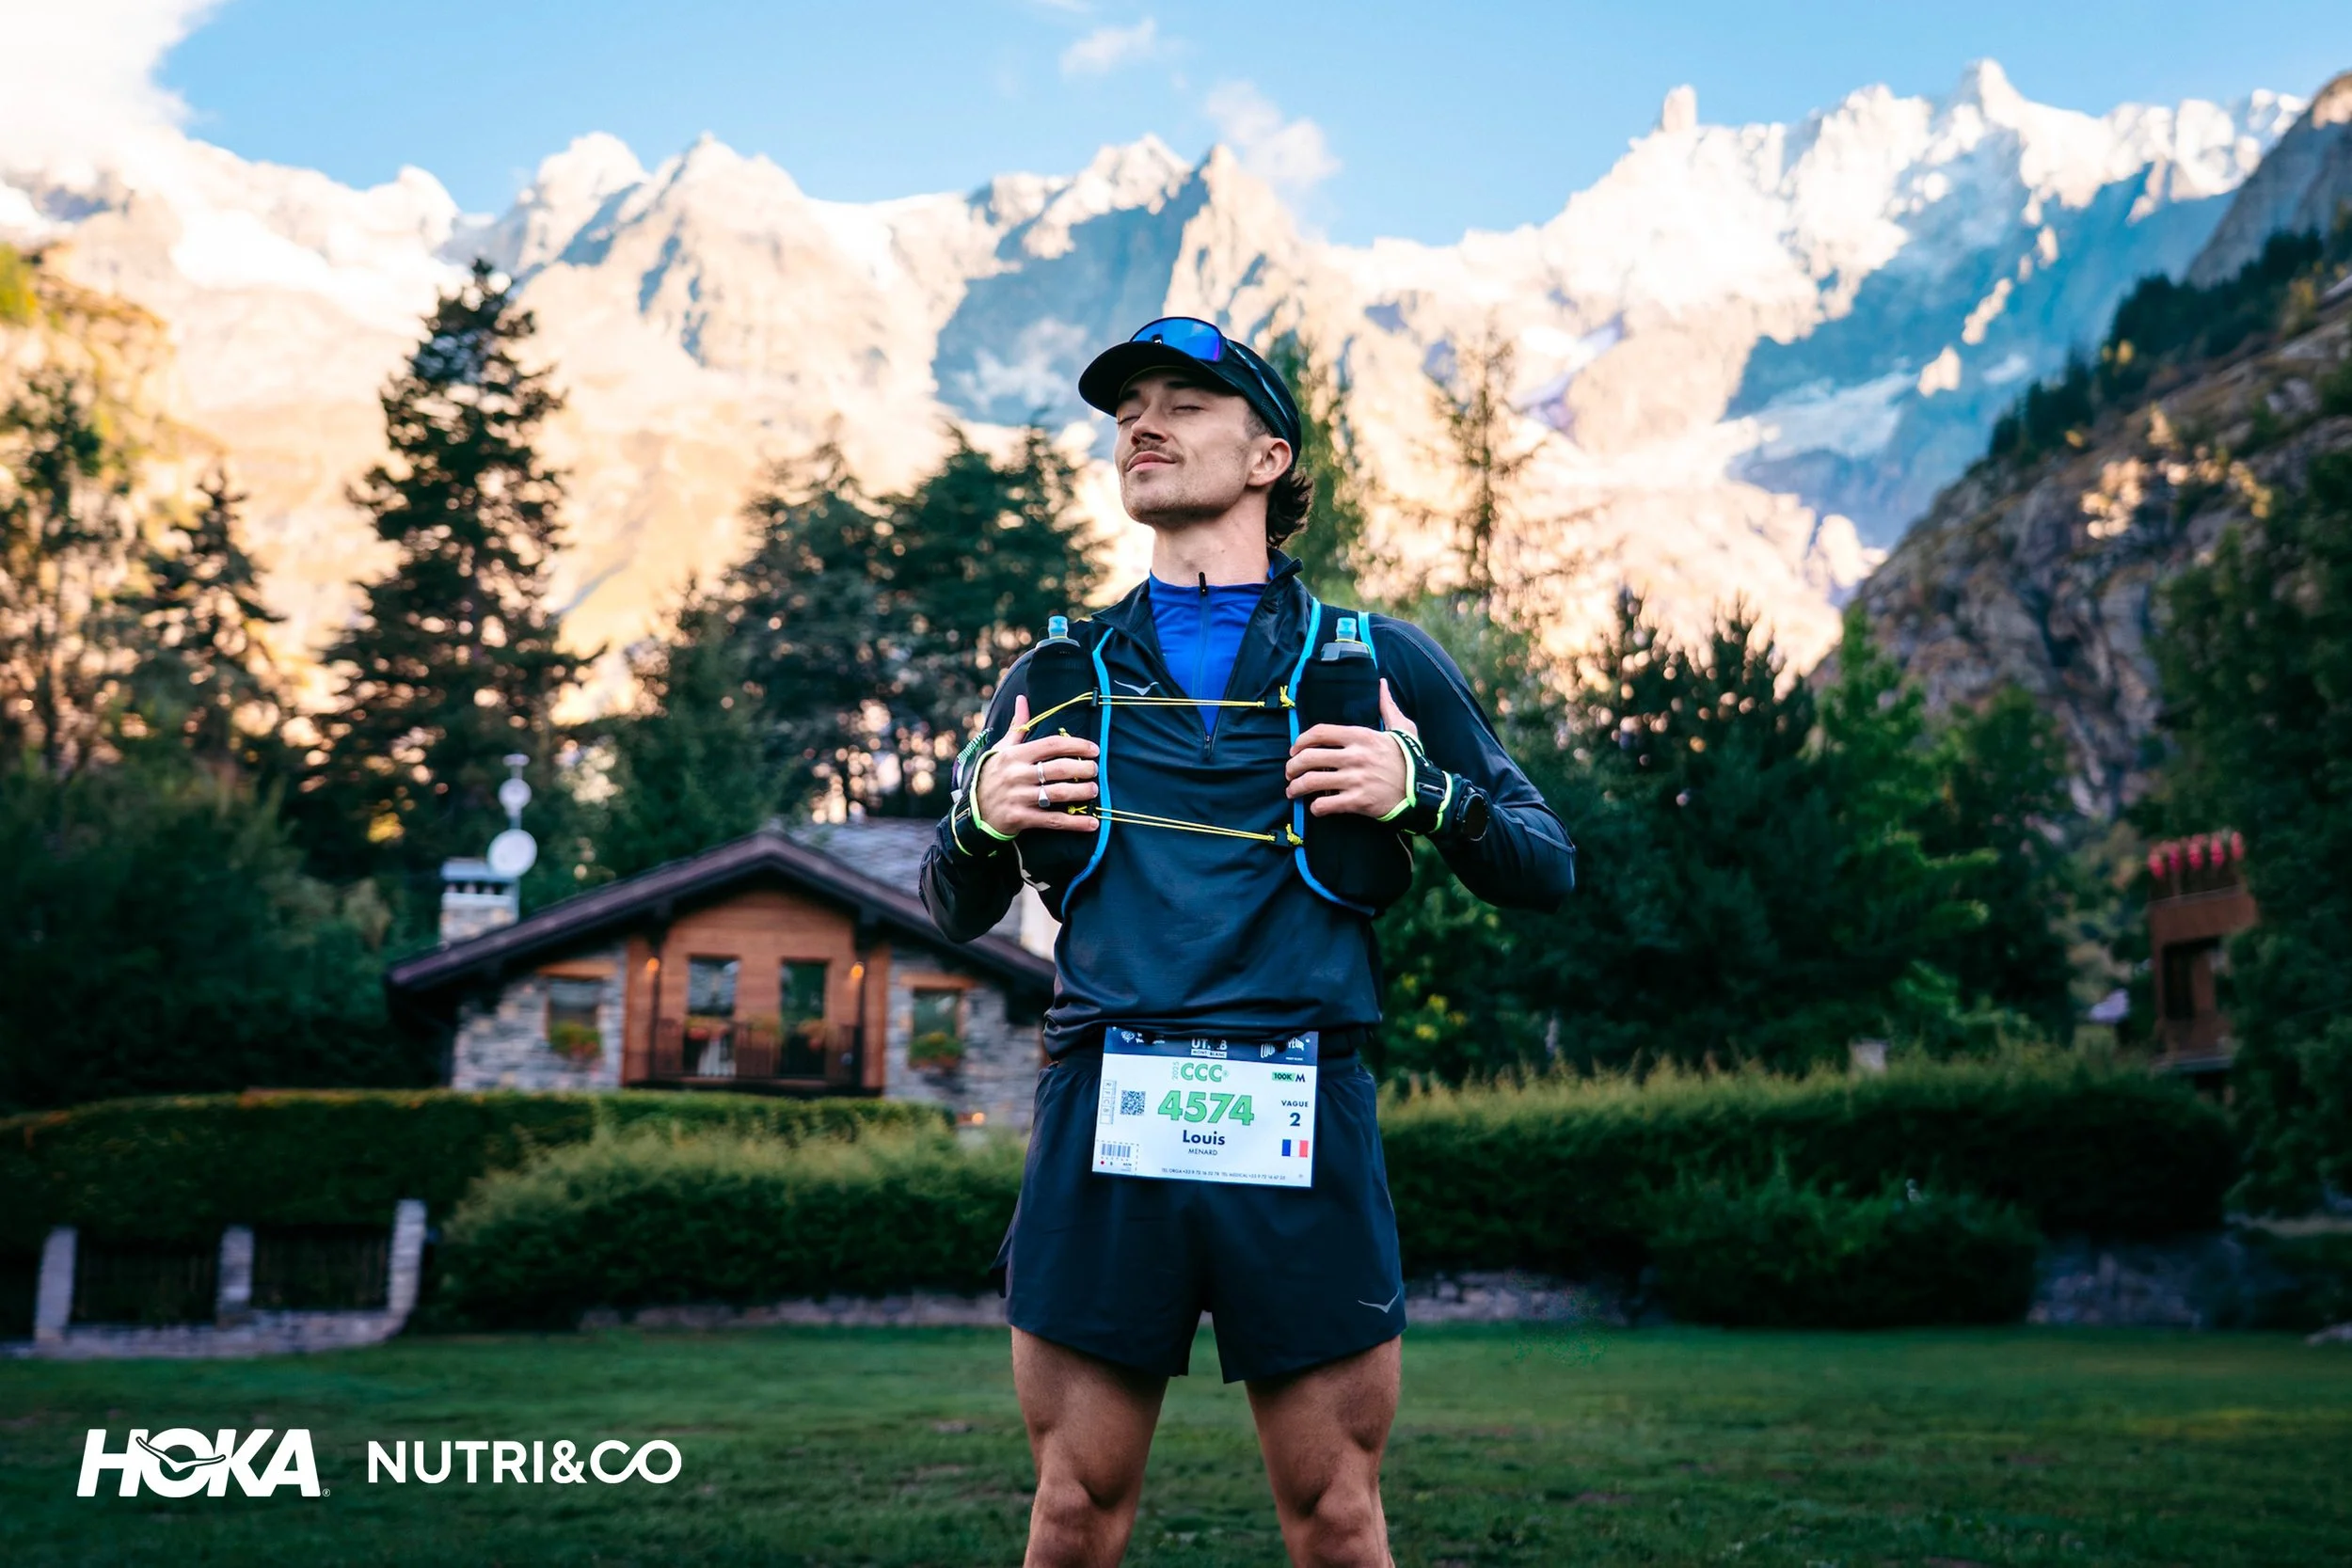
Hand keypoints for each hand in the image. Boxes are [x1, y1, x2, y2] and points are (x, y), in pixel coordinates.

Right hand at [974, 694, 1099, 834]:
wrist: (973, 812)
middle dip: (1083, 769)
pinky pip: (1053, 820)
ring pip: (1058, 793)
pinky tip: (1093, 823)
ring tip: (1094, 790)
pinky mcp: (1020, 819)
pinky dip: (1075, 822)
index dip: (1076, 745)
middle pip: (1059, 768)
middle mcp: (1017, 775)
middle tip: (1095, 770)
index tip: (1094, 749)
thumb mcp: (1001, 750)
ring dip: (1082, 792)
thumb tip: (1023, 699)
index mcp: (1015, 755)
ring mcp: (1019, 798)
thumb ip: (1017, 727)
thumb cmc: (992, 776)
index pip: (1051, 745)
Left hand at [1284, 680, 1418, 818]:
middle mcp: (1355, 756)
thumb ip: (1387, 706)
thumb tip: (1382, 684)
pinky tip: (1315, 807)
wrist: (1423, 790)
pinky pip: (1326, 804)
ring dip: (1296, 788)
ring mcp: (1355, 779)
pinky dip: (1315, 807)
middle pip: (1309, 757)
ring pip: (1312, 782)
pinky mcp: (1358, 801)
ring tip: (1293, 791)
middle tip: (1289, 773)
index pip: (1319, 733)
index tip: (1294, 750)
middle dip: (1292, 766)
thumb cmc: (1410, 758)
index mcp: (1361, 736)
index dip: (1300, 741)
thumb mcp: (1402, 727)